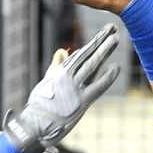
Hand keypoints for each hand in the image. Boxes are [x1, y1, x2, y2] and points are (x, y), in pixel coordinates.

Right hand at [4, 24, 120, 152]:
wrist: (35, 124)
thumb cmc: (41, 104)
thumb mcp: (47, 81)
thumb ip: (57, 66)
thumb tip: (63, 50)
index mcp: (60, 72)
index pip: (81, 54)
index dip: (94, 43)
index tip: (104, 33)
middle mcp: (67, 77)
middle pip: (88, 55)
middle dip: (101, 41)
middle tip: (112, 28)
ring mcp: (74, 88)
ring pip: (92, 65)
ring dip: (104, 51)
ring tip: (115, 38)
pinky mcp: (81, 101)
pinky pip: (97, 86)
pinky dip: (107, 77)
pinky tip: (116, 67)